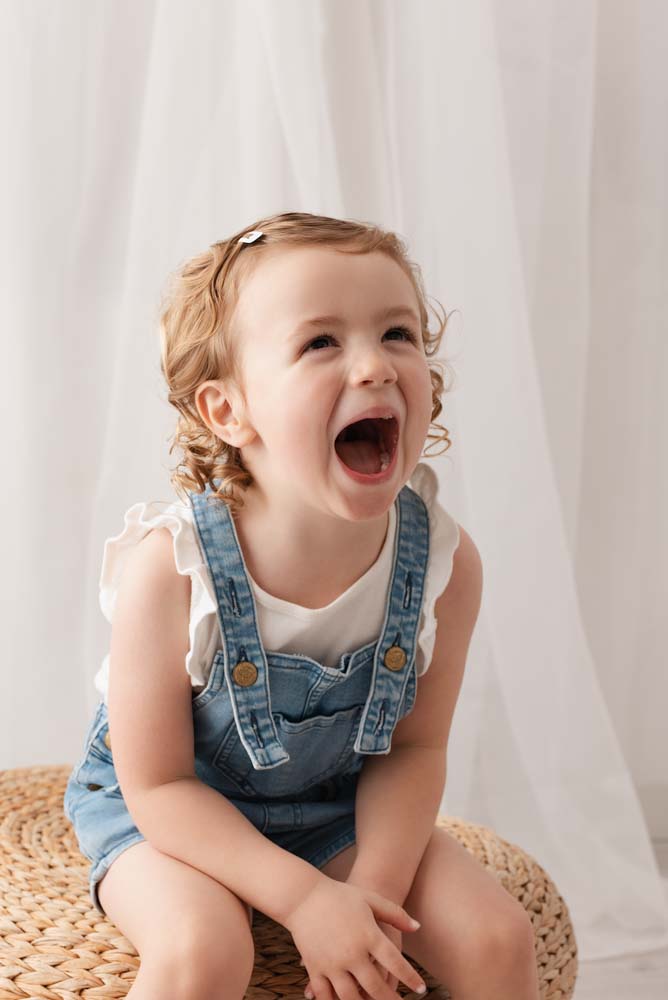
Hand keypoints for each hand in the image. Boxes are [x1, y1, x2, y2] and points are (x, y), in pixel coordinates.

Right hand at [284, 877, 424, 999]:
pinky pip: (325, 995)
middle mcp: (352, 953)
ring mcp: (332, 963)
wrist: (303, 895)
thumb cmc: (340, 895)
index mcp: (368, 935)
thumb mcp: (370, 899)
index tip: (421, 989)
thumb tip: (417, 926)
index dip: (410, 978)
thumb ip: (395, 913)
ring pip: (351, 997)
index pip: (395, 963)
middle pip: (376, 986)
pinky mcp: (315, 968)